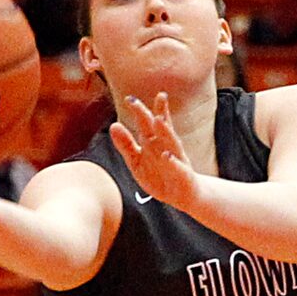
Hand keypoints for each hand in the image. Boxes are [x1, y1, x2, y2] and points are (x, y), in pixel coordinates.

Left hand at [108, 95, 199, 211]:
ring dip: (165, 131)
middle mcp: (167, 147)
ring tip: (158, 119)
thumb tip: (113, 125)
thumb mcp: (137, 162)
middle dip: (155, 114)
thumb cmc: (159, 176)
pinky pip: (177, 168)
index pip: (148, 124)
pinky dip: (172, 162)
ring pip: (171, 143)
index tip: (129, 99)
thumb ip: (126, 145)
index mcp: (154, 143)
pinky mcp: (183, 175)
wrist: (182, 197)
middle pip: (161, 129)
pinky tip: (166, 155)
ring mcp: (177, 160)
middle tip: (153, 98)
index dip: (140, 112)